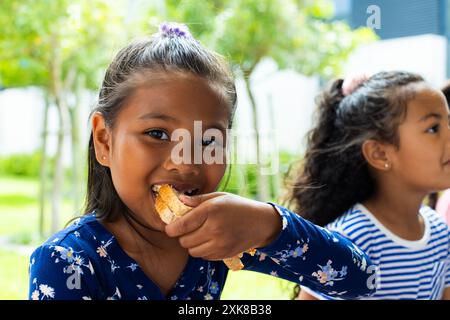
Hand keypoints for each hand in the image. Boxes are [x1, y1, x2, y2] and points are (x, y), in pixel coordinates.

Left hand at [164, 192, 281, 259]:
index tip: (170, 228)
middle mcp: (215, 228)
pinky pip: (204, 256)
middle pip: (184, 240)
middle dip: (182, 235)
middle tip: (188, 229)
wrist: (261, 222)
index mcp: (211, 210)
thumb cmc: (238, 206)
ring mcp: (220, 243)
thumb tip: (179, 200)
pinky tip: (210, 240)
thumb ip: (198, 200)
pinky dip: (203, 250)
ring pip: (192, 251)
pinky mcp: (224, 254)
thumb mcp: (219, 197)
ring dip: (192, 244)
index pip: (182, 225)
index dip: (171, 228)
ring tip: (200, 234)